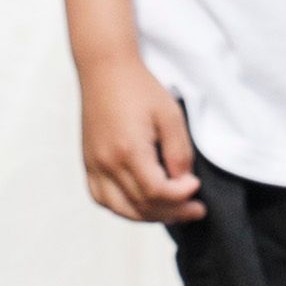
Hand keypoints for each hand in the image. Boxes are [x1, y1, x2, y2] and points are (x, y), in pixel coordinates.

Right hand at [76, 48, 201, 225]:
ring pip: (121, 209)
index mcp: (129, 150)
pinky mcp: (88, 163)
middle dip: (173, 212)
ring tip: (174, 211)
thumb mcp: (170, 116)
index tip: (197, 186)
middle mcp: (107, 163)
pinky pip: (102, 199)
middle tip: (196, 209)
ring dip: (150, 216)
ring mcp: (94, 165)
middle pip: (141, 206)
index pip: (157, 192)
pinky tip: (143, 204)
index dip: (181, 197)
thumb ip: (179, 153)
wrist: (105, 69)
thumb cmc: (140, 89)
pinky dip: (124, 208)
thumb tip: (182, 184)